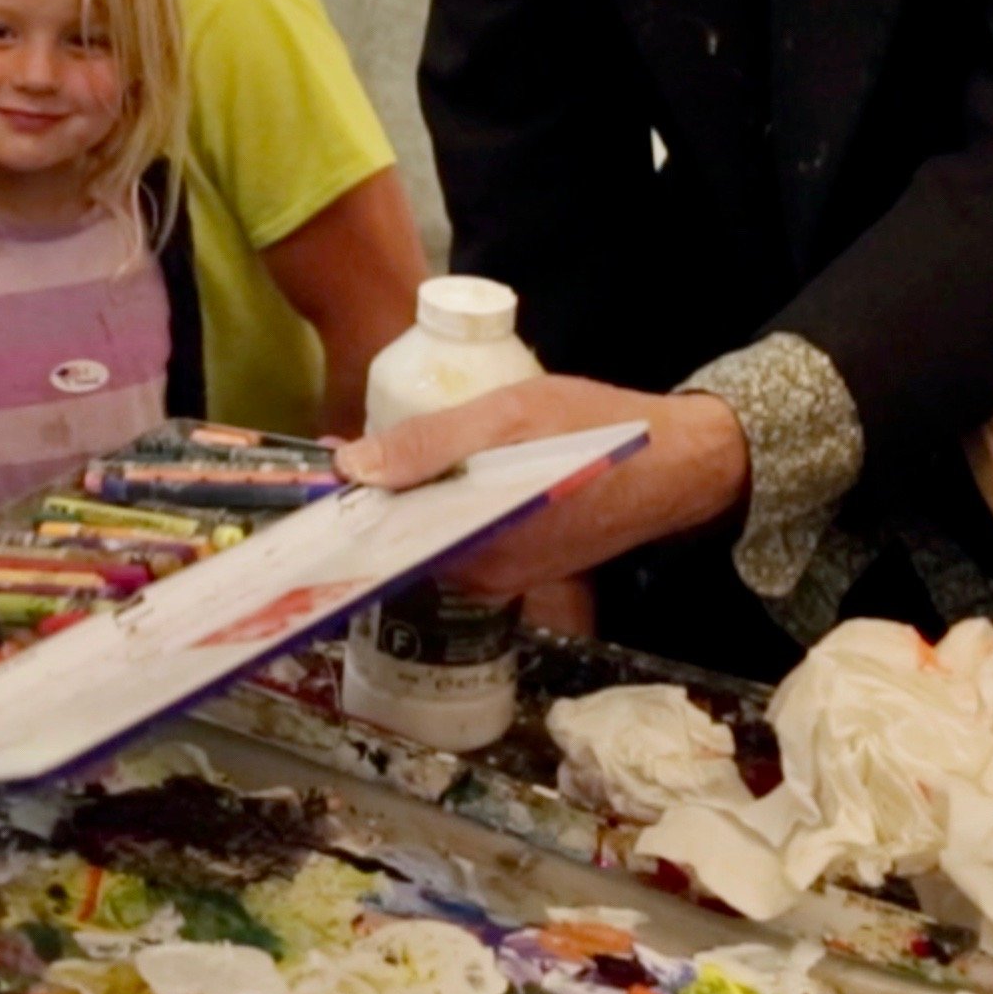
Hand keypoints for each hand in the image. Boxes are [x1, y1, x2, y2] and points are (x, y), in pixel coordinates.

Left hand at [335, 375, 748, 601]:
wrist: (679, 464)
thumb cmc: (599, 432)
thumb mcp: (511, 416)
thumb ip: (432, 443)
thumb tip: (352, 466)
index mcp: (472, 550)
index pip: (379, 539)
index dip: (342, 505)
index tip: (314, 475)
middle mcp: (479, 577)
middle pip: (398, 539)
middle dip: (371, 498)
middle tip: (345, 449)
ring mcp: (499, 574)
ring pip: (427, 536)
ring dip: (406, 499)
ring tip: (388, 452)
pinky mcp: (516, 562)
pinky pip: (458, 535)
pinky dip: (442, 505)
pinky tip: (444, 470)